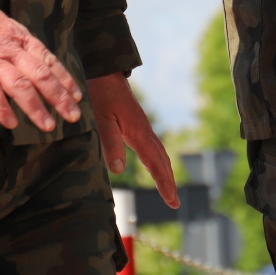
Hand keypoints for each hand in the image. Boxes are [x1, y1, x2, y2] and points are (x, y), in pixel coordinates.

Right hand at [0, 0, 81, 130]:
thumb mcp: (2, 23)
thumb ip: (17, 40)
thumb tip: (32, 55)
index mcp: (20, 37)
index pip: (49, 60)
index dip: (65, 79)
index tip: (77, 96)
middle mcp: (10, 48)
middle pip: (41, 75)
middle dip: (59, 97)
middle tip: (73, 117)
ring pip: (20, 85)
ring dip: (36, 107)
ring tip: (47, 126)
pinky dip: (1, 108)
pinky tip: (10, 123)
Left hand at [87, 73, 179, 208]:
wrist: (104, 72)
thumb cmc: (100, 95)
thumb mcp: (101, 120)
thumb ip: (110, 143)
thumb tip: (119, 170)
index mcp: (138, 132)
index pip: (155, 163)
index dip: (163, 183)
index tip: (172, 201)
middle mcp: (144, 130)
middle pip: (161, 159)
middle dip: (168, 181)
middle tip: (174, 203)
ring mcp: (142, 126)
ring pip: (158, 152)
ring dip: (164, 171)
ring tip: (167, 188)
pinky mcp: (136, 123)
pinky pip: (152, 146)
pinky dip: (157, 160)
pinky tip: (153, 163)